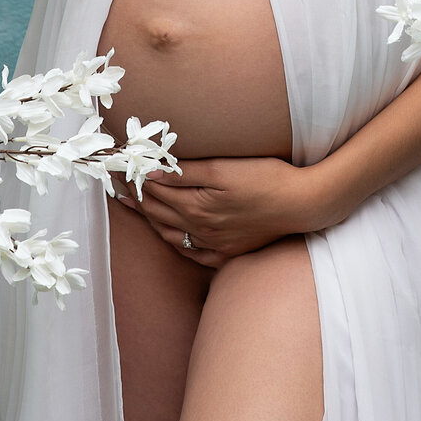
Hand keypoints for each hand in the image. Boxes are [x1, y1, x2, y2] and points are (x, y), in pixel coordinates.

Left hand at [127, 154, 326, 269]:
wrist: (301, 204)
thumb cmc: (266, 178)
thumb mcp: (224, 168)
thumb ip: (186, 172)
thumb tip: (151, 172)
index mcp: (196, 207)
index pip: (154, 192)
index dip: (135, 178)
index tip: (119, 167)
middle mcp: (200, 230)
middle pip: (158, 214)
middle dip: (137, 197)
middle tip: (119, 184)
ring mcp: (214, 244)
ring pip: (171, 234)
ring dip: (151, 219)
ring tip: (136, 206)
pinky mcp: (228, 252)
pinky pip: (193, 253)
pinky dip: (177, 243)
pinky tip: (172, 236)